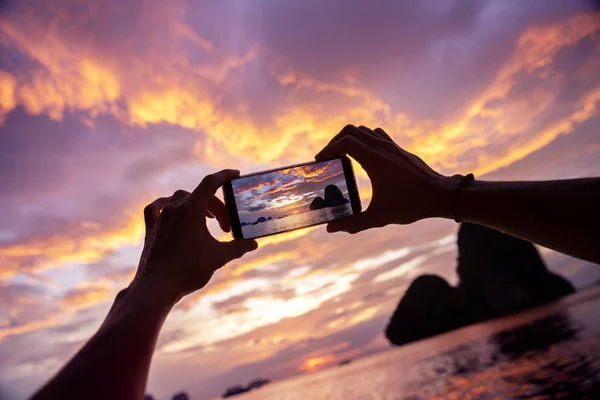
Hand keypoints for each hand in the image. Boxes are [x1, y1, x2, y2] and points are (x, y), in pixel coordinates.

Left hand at [131, 169, 257, 302]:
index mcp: (191, 209)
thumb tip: (253, 243)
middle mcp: (174, 208)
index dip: (225, 176)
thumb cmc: (189, 270)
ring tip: (206, 220)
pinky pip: (156, 208)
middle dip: (216, 208)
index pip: (211, 183)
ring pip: (180, 199)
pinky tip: (170, 209)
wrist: (157, 287)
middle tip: (226, 226)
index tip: (235, 174)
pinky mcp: (151, 228)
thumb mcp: (219, 257)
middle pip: (200, 196)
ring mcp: (160, 217)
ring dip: (196, 205)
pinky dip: (166, 205)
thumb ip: (238, 247)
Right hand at [315, 125, 456, 232]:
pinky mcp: (399, 149)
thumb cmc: (411, 205)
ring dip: (350, 138)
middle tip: (328, 157)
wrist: (441, 195)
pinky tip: (363, 157)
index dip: (328, 148)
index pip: (346, 142)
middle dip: (335, 141)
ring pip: (365, 130)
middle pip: (352, 130)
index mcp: (376, 160)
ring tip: (342, 155)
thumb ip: (353, 223)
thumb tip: (331, 229)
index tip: (320, 160)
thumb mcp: (379, 217)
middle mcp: (383, 148)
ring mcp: (392, 146)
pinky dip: (364, 139)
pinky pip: (376, 135)